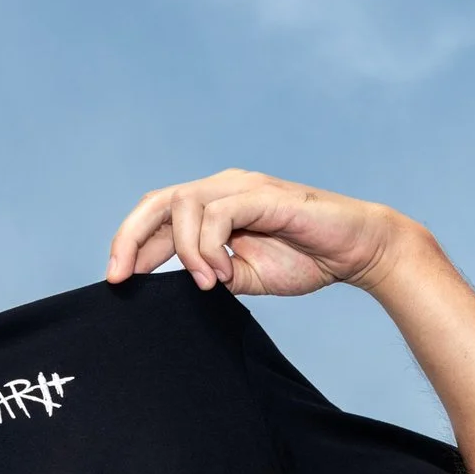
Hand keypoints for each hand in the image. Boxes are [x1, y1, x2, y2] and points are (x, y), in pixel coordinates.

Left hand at [105, 169, 422, 297]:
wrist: (357, 250)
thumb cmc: (307, 258)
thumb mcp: (247, 276)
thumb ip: (213, 275)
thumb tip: (182, 285)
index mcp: (214, 205)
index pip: (158, 215)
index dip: (131, 245)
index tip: (117, 280)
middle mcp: (222, 188)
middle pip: (157, 200)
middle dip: (129, 238)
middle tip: (121, 276)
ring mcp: (242, 188)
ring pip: (183, 205)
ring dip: (184, 250)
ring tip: (208, 283)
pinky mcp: (263, 195)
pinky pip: (218, 214)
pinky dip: (209, 247)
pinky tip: (223, 274)